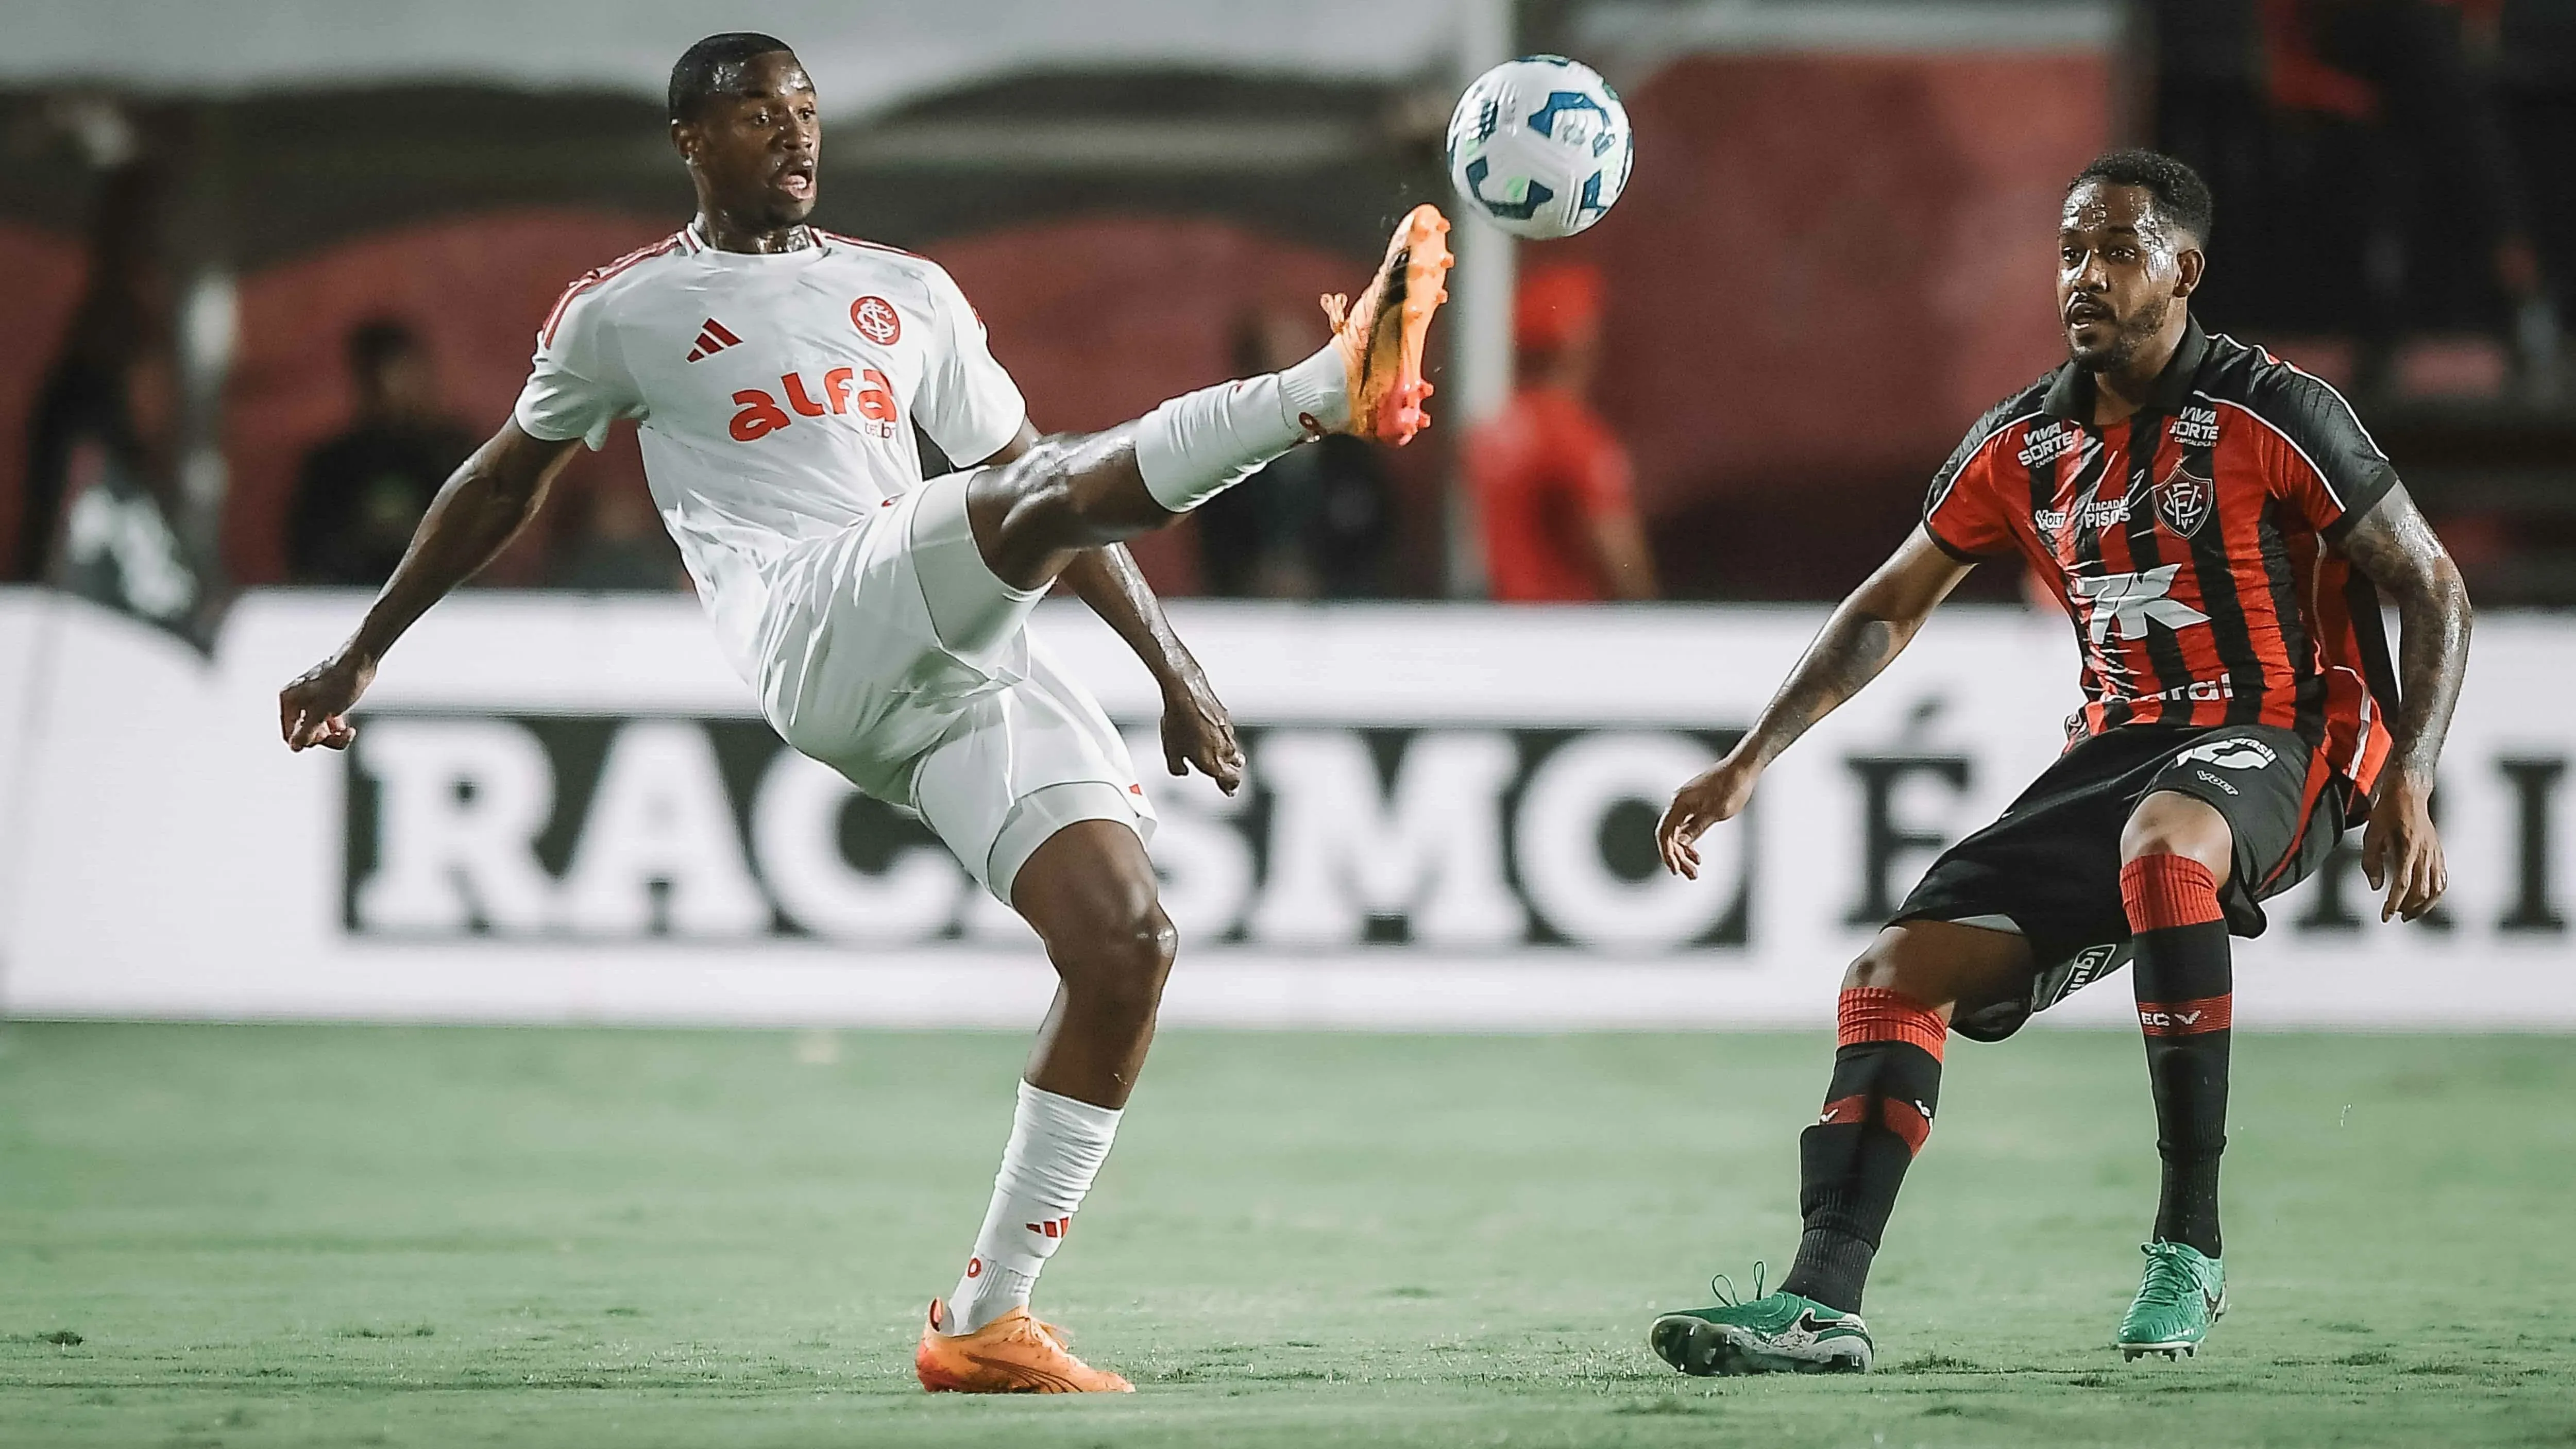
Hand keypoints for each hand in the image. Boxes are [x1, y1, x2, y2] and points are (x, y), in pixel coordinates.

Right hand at [279, 651, 375, 751]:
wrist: (360, 664)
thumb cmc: (339, 684)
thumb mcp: (321, 713)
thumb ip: (306, 732)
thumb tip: (294, 747)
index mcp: (289, 701)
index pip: (290, 734)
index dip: (306, 741)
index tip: (324, 739)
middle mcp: (297, 701)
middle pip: (304, 734)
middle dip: (324, 739)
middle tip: (341, 735)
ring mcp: (312, 702)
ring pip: (318, 730)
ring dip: (334, 737)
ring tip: (349, 733)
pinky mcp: (327, 703)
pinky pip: (327, 723)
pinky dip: (338, 729)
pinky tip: (349, 730)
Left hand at [1159, 676, 1243, 794]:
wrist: (1186, 694)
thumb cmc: (1179, 723)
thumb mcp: (1171, 752)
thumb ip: (1177, 768)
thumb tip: (1182, 771)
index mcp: (1214, 763)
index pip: (1231, 781)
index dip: (1230, 787)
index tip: (1229, 790)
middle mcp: (1226, 750)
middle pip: (1236, 766)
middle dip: (1232, 771)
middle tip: (1227, 774)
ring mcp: (1228, 733)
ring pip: (1233, 749)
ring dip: (1227, 755)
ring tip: (1218, 754)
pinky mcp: (1226, 718)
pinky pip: (1227, 733)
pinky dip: (1221, 737)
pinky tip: (1208, 732)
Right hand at [1657, 751, 1760, 879]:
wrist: (1742, 768)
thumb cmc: (1732, 787)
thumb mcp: (1716, 812)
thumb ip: (1697, 828)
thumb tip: (1681, 843)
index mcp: (1680, 803)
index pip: (1665, 833)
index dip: (1667, 853)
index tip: (1676, 869)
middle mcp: (1679, 803)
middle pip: (1670, 835)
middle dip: (1678, 857)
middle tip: (1690, 875)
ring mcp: (1686, 804)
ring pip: (1679, 833)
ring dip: (1684, 852)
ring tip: (1694, 870)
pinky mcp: (1695, 805)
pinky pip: (1686, 827)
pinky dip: (1690, 842)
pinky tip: (1696, 855)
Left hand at [2361, 767, 2445, 921]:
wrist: (2409, 793)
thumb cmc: (2387, 813)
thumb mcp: (2371, 835)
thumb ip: (2371, 862)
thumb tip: (2376, 887)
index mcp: (2407, 849)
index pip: (2402, 885)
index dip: (2393, 903)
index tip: (2385, 916)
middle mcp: (2425, 853)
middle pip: (2421, 891)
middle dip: (2408, 907)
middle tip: (2395, 915)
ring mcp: (2435, 853)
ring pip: (2436, 888)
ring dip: (2424, 905)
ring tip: (2410, 913)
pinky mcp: (2439, 852)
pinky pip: (2442, 878)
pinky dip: (2435, 893)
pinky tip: (2425, 899)